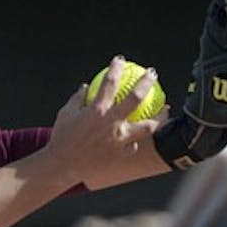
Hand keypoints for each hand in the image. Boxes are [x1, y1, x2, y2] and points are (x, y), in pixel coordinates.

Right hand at [47, 56, 162, 185]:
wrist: (62, 166)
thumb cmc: (61, 138)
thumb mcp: (65, 114)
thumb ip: (78, 99)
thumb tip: (86, 87)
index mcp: (97, 110)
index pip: (109, 82)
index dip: (116, 68)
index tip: (120, 60)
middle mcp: (111, 123)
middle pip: (136, 98)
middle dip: (146, 82)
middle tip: (152, 74)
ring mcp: (119, 140)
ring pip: (147, 127)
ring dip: (159, 117)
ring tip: (165, 109)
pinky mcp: (121, 154)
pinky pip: (134, 146)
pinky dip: (136, 140)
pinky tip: (139, 137)